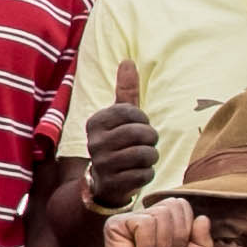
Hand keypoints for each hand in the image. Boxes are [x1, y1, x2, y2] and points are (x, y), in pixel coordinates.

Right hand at [77, 62, 160, 210]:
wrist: (103, 183)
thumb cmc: (117, 143)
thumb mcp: (119, 117)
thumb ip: (125, 91)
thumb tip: (128, 61)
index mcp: (95, 122)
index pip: (131, 112)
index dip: (143, 119)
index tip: (139, 125)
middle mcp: (95, 143)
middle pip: (141, 134)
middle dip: (151, 139)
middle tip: (145, 143)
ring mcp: (102, 165)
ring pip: (145, 155)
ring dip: (151, 157)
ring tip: (143, 158)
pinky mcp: (113, 184)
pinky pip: (145, 175)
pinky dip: (148, 173)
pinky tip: (138, 173)